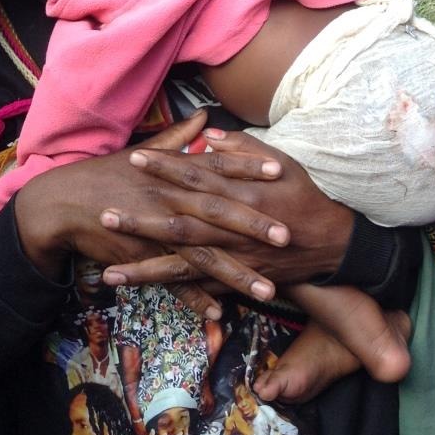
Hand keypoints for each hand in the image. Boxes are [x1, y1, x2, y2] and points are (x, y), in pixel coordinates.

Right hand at [13, 112, 291, 313]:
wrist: (64, 201)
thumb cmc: (109, 174)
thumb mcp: (145, 150)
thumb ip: (179, 136)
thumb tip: (204, 116)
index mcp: (175, 174)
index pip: (218, 168)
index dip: (248, 168)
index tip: (280, 171)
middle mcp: (169, 199)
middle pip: (218, 212)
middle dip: (253, 225)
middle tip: (287, 235)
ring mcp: (156, 230)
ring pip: (202, 254)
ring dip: (235, 273)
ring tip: (267, 289)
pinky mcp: (142, 257)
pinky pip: (172, 281)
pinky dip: (194, 297)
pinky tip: (218, 312)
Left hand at [102, 129, 353, 297]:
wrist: (330, 243)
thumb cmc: (304, 196)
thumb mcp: (281, 161)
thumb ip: (244, 148)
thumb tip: (210, 135)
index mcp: (240, 191)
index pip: (195, 176)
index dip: (164, 167)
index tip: (134, 157)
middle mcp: (232, 226)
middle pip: (179, 222)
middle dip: (140, 220)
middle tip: (104, 214)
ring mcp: (233, 257)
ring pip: (182, 263)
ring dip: (145, 267)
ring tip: (109, 271)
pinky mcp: (237, 279)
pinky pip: (202, 288)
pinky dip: (175, 294)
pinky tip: (150, 299)